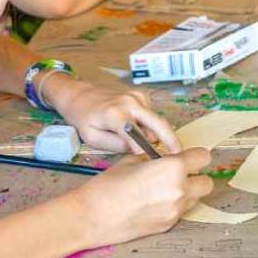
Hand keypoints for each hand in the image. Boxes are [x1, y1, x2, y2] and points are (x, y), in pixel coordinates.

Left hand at [44, 78, 181, 154]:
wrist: (78, 94)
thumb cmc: (82, 118)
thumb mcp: (92, 137)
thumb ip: (115, 145)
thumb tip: (136, 150)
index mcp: (116, 114)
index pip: (137, 135)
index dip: (145, 150)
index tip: (151, 163)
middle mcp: (130, 102)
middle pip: (158, 123)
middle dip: (171, 140)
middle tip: (179, 156)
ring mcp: (137, 97)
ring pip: (155, 120)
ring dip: (155, 133)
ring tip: (145, 145)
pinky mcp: (140, 95)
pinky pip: (150, 114)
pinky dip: (148, 124)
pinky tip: (137, 129)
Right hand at [69, 148, 213, 245]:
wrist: (92, 216)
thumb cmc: (108, 185)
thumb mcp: (134, 161)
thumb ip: (156, 159)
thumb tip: (165, 158)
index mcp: (173, 168)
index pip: (203, 158)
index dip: (195, 156)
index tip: (186, 157)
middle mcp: (180, 190)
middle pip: (206, 183)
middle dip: (195, 177)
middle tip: (178, 174)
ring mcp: (175, 211)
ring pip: (195, 199)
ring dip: (186, 192)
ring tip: (163, 190)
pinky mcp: (168, 226)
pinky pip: (181, 212)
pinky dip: (174, 206)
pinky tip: (153, 204)